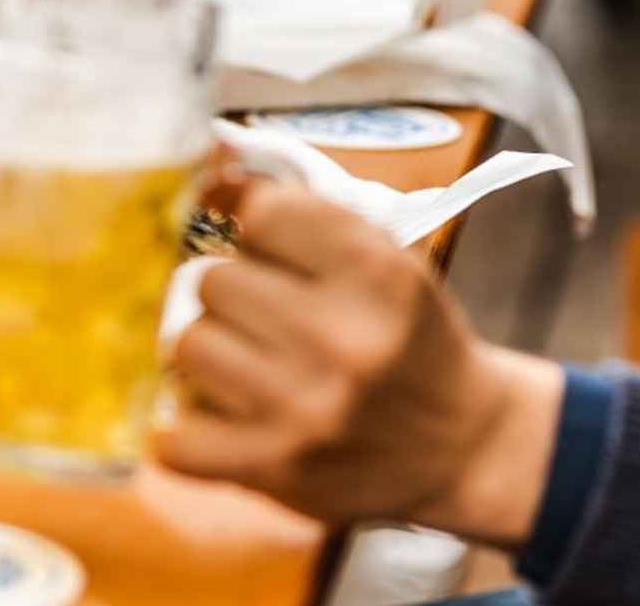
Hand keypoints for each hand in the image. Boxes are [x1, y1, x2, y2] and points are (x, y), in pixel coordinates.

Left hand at [154, 176, 563, 549]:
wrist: (465, 445)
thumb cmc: (407, 339)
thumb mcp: (383, 260)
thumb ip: (301, 214)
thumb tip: (210, 172)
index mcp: (375, 272)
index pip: (260, 212)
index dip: (256, 228)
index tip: (268, 247)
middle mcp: (343, 338)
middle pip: (213, 280)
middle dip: (233, 295)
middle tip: (267, 318)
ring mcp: (306, 408)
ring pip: (188, 345)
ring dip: (209, 354)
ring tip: (248, 366)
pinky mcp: (276, 468)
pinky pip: (175, 440)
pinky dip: (183, 433)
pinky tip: (217, 421)